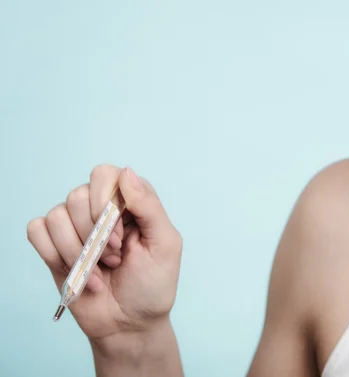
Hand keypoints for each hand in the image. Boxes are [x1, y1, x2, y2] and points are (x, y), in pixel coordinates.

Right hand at [27, 165, 182, 343]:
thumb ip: (149, 206)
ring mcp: (76, 226)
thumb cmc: (153, 284)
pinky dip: (55, 255)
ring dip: (78, 251)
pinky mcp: (55, 247)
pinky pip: (37, 230)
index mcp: (130, 201)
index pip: (105, 175)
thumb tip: (126, 171)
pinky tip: (78, 273)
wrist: (129, 324)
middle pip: (77, 195)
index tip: (121, 239)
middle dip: (95, 235)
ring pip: (57, 215)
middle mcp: (101, 207)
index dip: (107, 205)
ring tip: (101, 270)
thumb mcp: (165, 244)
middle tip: (115, 259)